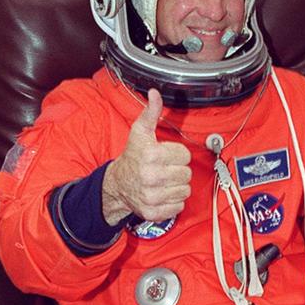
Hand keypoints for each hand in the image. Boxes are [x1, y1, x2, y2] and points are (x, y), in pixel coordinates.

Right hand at [101, 88, 191, 223]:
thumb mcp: (140, 132)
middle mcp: (152, 177)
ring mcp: (152, 196)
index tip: (166, 155)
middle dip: (178, 170)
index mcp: (151, 156)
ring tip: (164, 181)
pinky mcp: (154, 211)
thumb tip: (155, 93)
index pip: (185, 156)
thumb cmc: (132, 156)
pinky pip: (178, 207)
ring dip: (177, 186)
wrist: (117, 184)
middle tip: (165, 169)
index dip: (177, 154)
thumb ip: (151, 112)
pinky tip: (163, 193)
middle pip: (187, 174)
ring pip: (185, 191)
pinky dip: (173, 202)